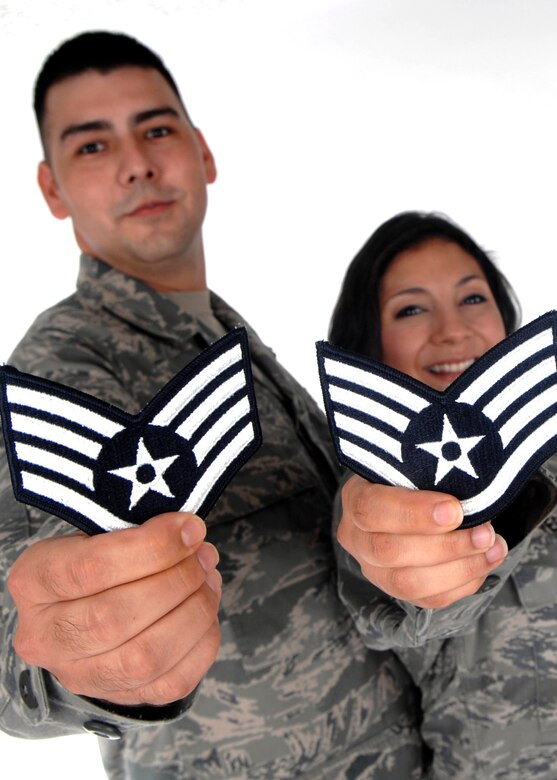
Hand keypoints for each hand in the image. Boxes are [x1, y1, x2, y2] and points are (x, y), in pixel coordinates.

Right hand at [8, 512, 220, 706]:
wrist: (80, 613)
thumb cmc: (95, 562)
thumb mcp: (95, 534)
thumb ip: (133, 531)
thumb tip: (187, 531)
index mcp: (34, 582)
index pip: (91, 567)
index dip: (151, 547)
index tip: (190, 528)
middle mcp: (47, 638)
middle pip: (115, 617)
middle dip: (176, 580)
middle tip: (203, 554)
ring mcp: (80, 676)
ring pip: (145, 657)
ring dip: (194, 611)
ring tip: (208, 578)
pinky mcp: (121, 697)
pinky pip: (172, 682)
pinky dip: (201, 641)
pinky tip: (205, 609)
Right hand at [337, 475, 507, 608]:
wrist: (418, 496)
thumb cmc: (418, 475)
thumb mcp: (416, 464)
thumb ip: (431, 471)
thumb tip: (465, 479)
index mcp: (355, 499)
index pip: (370, 510)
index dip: (412, 513)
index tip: (454, 509)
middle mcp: (358, 539)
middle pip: (389, 552)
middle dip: (445, 545)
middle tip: (485, 533)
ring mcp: (375, 569)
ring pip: (409, 583)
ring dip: (459, 568)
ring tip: (494, 548)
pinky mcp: (399, 590)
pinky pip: (430, 598)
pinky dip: (464, 582)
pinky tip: (487, 561)